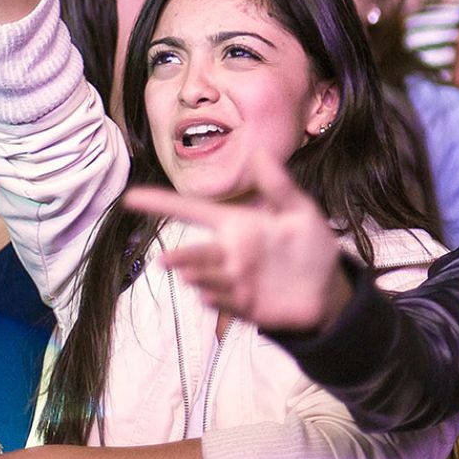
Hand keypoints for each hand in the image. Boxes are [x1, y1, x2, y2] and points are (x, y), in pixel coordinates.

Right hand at [123, 168, 351, 333]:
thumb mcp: (300, 212)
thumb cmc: (310, 246)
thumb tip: (260, 151)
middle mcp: (230, 254)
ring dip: (198, 276)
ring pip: (207, 278)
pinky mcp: (244, 307)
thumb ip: (278, 186)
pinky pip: (225, 304)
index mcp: (238, 226)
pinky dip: (217, 301)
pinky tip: (210, 298)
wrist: (328, 288)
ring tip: (190, 274)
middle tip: (167, 259)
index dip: (163, 204)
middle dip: (181, 256)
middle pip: (197, 253)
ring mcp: (235, 282)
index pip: (194, 213)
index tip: (131, 198)